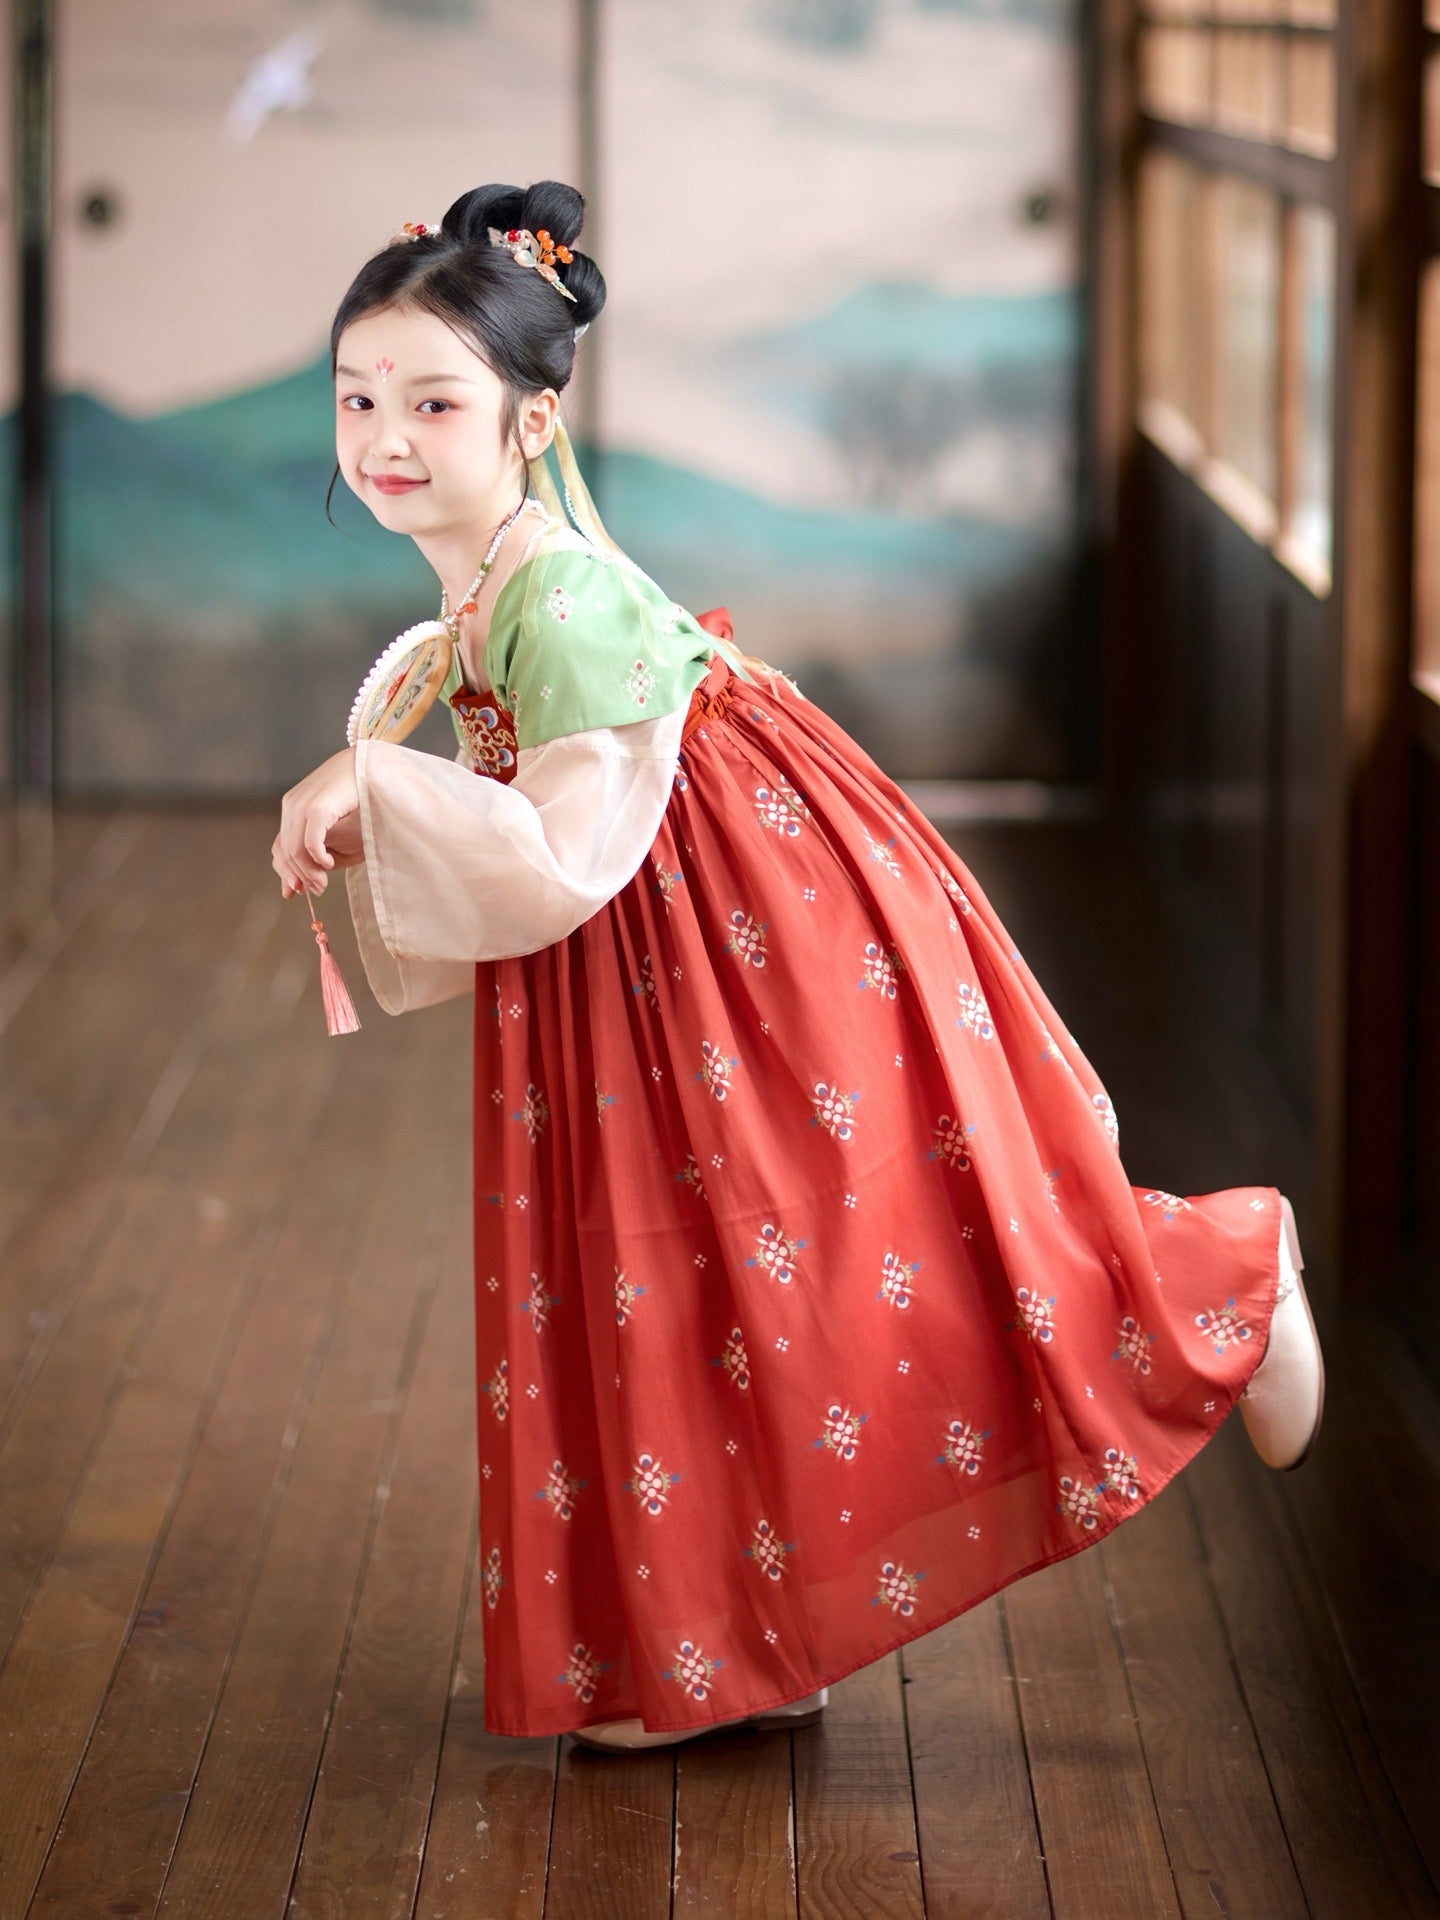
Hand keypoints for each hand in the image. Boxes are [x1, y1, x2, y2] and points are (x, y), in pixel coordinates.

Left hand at [273, 747, 360, 898]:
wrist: (373, 766)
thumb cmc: (359, 796)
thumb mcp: (335, 826)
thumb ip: (317, 846)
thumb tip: (300, 877)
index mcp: (293, 807)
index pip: (280, 847)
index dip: (287, 872)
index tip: (297, 891)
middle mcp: (292, 805)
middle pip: (285, 851)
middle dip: (300, 876)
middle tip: (317, 890)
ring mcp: (302, 805)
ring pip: (295, 850)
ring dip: (309, 872)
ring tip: (323, 883)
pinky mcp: (318, 808)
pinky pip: (310, 842)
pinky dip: (318, 858)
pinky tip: (329, 864)